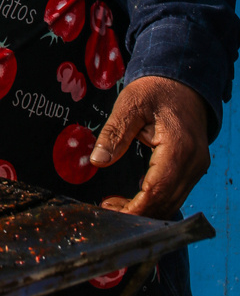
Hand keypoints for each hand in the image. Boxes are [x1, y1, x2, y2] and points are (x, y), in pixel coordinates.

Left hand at [89, 76, 209, 217]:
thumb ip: (114, 133)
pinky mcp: (194, 168)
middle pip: (166, 204)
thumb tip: (97, 161)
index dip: (133, 207)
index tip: (108, 209)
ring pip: (172, 203)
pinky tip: (135, 195)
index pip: (157, 191)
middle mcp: (193, 163)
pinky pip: (175, 193)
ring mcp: (197, 168)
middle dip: (136, 212)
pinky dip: (155, 200)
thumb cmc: (155, 90)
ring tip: (116, 203)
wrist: (182, 82)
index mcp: (179, 148)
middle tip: (107, 207)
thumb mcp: (130, 105)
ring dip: (145, 208)